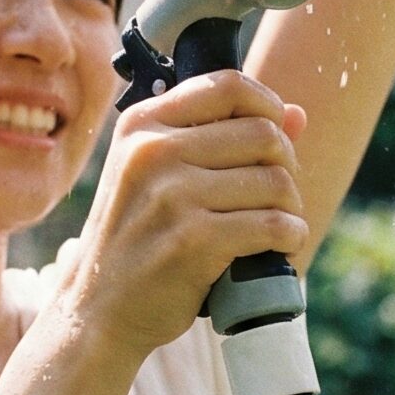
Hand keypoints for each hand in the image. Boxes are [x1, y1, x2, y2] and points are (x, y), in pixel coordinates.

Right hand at [54, 70, 308, 363]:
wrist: (97, 308)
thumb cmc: (139, 236)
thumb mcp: (160, 174)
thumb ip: (223, 137)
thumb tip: (297, 114)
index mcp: (143, 124)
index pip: (229, 85)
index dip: (267, 105)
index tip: (275, 136)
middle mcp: (154, 151)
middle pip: (263, 134)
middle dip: (286, 166)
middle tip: (277, 196)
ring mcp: (172, 195)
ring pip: (275, 181)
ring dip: (291, 207)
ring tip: (277, 225)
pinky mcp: (193, 239)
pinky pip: (273, 224)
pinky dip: (290, 236)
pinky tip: (279, 245)